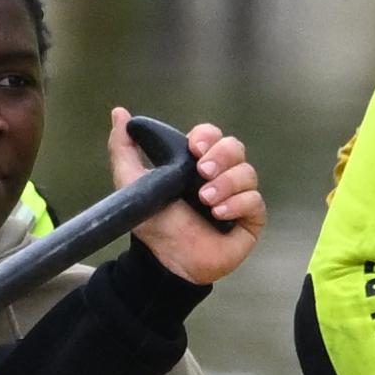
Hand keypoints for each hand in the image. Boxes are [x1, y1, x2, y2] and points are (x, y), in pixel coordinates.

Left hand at [126, 113, 263, 284]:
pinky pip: (255, 201)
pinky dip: (238, 203)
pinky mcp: (250, 220)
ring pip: (247, 173)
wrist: (164, 260)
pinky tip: (219, 214)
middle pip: (235, 148)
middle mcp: (220, 175)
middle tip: (202, 171)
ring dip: (226, 183)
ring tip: (206, 200)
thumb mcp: (130, 182)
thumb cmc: (152, 223)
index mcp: (196, 162)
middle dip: (221, 156)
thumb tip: (119, 114)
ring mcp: (237, 197)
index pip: (212, 136)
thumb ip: (123, 148)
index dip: (207, 136)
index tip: (194, 147)